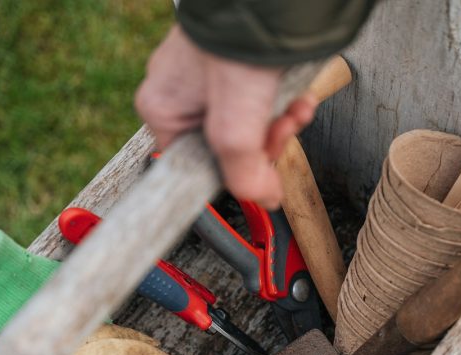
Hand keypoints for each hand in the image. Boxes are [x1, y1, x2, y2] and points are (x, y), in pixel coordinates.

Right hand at [136, 25, 317, 208]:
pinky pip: (262, 97)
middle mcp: (180, 92)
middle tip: (281, 131)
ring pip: (251, 123)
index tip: (262, 172)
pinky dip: (285, 101)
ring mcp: (210, 76)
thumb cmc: (236, 48)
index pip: (195, 168)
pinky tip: (298, 98)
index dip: (235, 175)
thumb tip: (264, 199)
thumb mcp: (234, 129)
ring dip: (280, 123)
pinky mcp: (238, 64)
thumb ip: (244, 176)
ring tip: (295, 110)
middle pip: (229, 146)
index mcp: (162, 108)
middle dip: (265, 144)